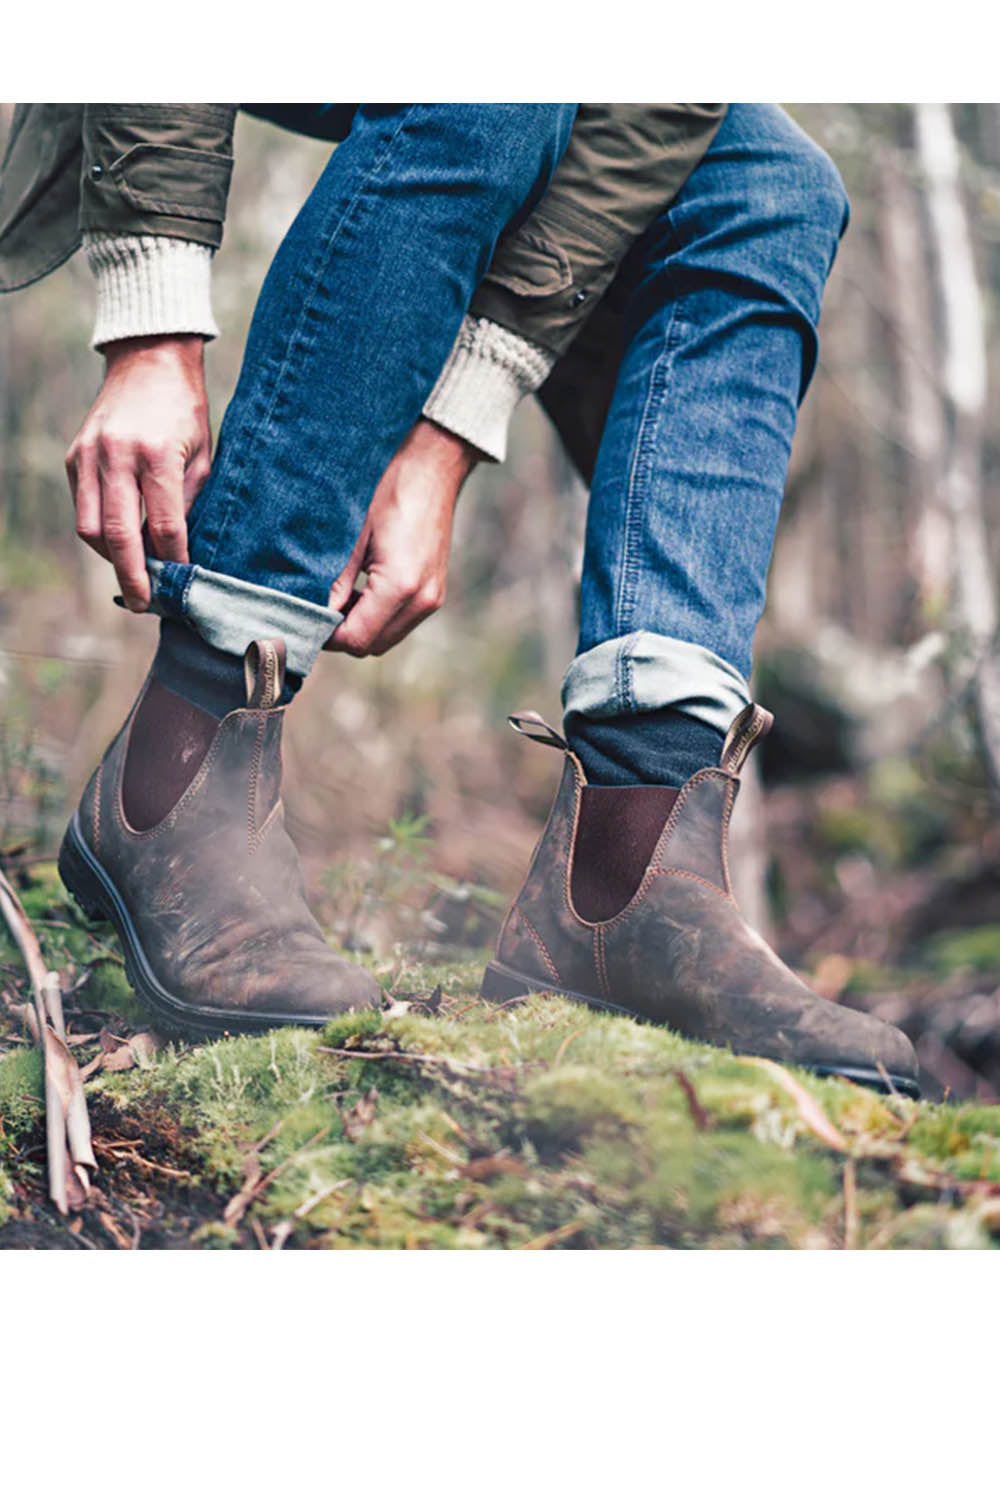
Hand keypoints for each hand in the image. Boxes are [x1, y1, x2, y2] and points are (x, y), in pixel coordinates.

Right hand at [65, 334, 211, 610]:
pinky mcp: (75, 456)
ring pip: (90, 528)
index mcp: (156, 454)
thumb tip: (179, 552)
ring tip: (133, 574)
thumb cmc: (185, 410)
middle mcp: (116, 456)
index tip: (181, 583)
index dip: (173, 560)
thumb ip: (189, 502)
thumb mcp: (203, 455)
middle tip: (143, 604)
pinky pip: (82, 508)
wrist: (149, 360)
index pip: (165, 525)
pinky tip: (121, 542)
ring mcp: (89, 455)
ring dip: (111, 558)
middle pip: (118, 535)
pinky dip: (99, 532)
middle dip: (132, 576)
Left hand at [326, 419, 479, 656]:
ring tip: (339, 599)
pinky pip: (400, 621)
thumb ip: (336, 581)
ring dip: (360, 626)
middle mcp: (422, 600)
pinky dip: (377, 617)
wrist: (432, 467)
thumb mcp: (353, 535)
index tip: (305, 617)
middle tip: (317, 609)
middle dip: (342, 635)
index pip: (356, 637)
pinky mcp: (434, 592)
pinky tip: (362, 592)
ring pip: (385, 637)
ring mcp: (432, 598)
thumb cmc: (390, 489)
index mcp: (401, 586)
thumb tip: (316, 612)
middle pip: (371, 645)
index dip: (326, 634)